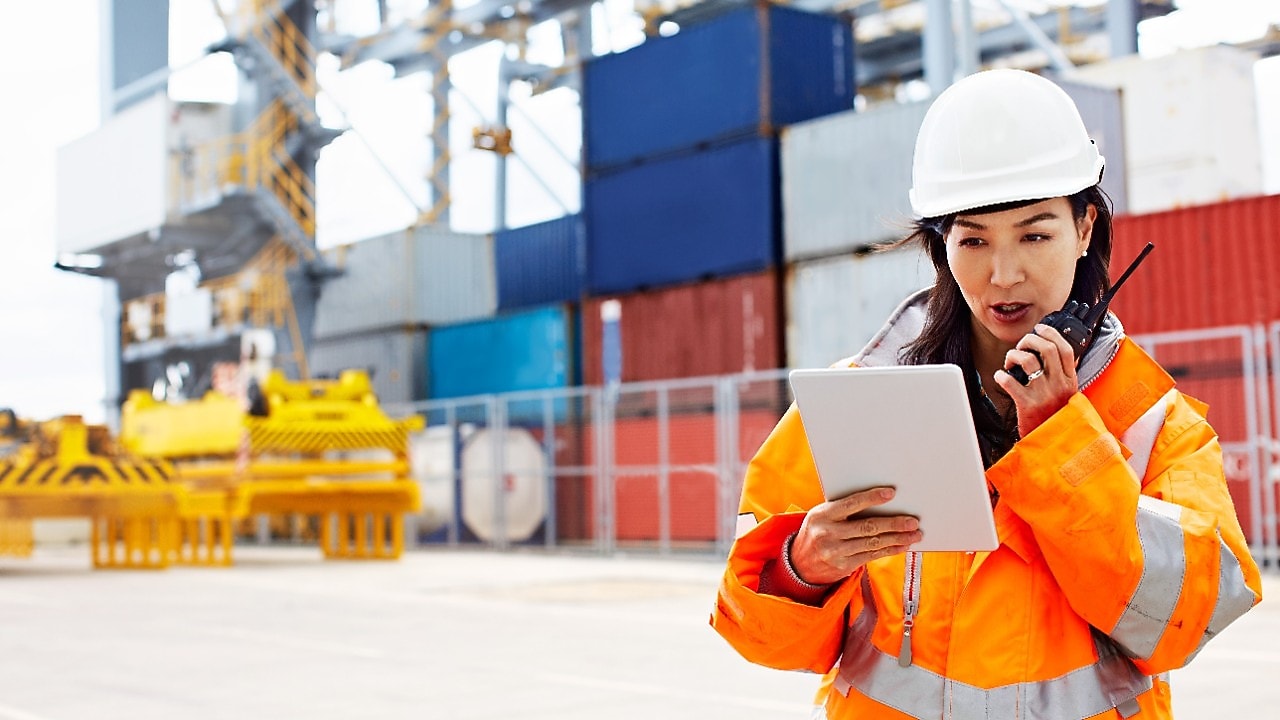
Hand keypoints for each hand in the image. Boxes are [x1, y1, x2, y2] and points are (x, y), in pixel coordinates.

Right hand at [790, 487, 922, 584]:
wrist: (800, 563)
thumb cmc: (818, 531)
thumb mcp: (822, 515)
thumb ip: (844, 510)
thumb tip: (878, 502)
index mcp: (823, 514)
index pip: (852, 504)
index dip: (872, 498)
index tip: (891, 493)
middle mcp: (829, 533)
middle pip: (868, 527)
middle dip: (894, 524)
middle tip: (913, 521)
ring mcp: (836, 551)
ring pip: (873, 543)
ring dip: (898, 539)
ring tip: (915, 534)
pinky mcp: (844, 566)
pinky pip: (872, 556)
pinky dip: (890, 550)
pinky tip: (902, 546)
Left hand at [993, 323, 1078, 436]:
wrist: (1053, 447)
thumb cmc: (1056, 419)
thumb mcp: (1068, 396)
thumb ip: (1062, 376)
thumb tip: (1053, 353)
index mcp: (1070, 381)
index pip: (1066, 349)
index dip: (1051, 334)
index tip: (1040, 328)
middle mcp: (1059, 385)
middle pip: (1046, 348)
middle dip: (1029, 339)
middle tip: (1021, 346)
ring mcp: (1044, 394)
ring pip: (1028, 360)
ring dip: (1014, 355)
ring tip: (1010, 363)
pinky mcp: (1028, 405)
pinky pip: (1010, 381)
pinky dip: (1001, 376)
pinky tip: (1001, 378)